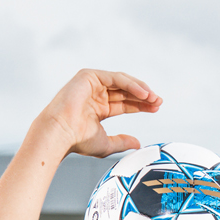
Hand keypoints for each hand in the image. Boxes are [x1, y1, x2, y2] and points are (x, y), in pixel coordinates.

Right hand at [39, 68, 162, 158]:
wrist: (61, 134)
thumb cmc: (78, 141)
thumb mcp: (106, 143)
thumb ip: (122, 142)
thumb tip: (138, 144)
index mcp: (98, 108)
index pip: (125, 103)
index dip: (141, 105)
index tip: (156, 108)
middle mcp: (95, 94)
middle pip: (125, 91)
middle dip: (144, 96)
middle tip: (158, 102)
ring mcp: (91, 84)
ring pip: (122, 82)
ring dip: (139, 89)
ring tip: (153, 98)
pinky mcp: (88, 76)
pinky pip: (115, 78)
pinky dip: (130, 84)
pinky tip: (143, 93)